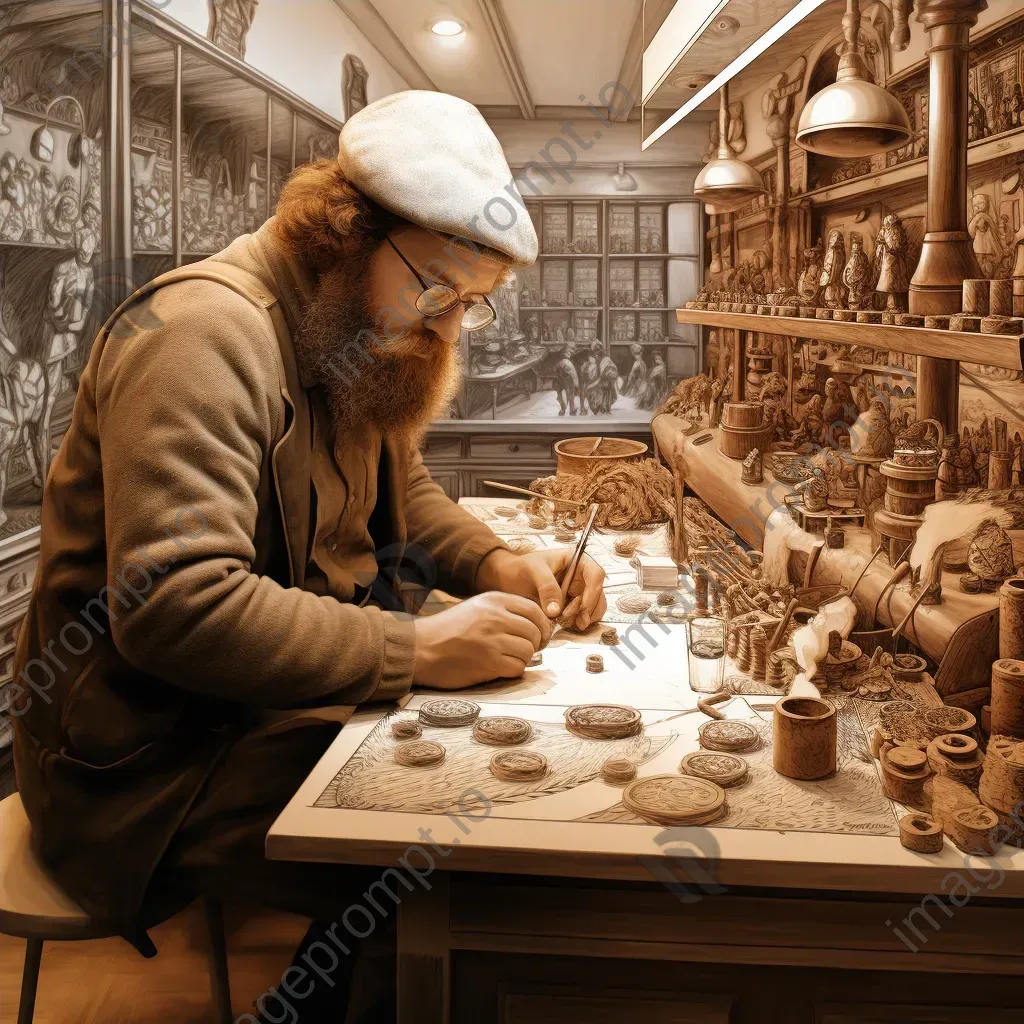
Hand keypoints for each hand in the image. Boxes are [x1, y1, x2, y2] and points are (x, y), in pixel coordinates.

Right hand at [412, 591, 552, 689]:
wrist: (420, 647)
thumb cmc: (447, 629)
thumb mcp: (476, 607)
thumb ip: (504, 610)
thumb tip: (535, 624)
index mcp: (494, 600)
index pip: (534, 610)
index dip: (543, 625)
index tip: (540, 635)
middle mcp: (496, 617)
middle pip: (535, 631)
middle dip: (536, 644)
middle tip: (528, 650)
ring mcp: (492, 640)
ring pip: (529, 651)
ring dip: (524, 658)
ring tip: (510, 659)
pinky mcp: (489, 662)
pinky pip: (518, 667)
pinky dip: (514, 670)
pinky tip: (502, 668)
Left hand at [475, 547, 606, 630]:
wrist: (506, 579)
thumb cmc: (519, 567)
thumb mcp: (533, 571)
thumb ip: (547, 588)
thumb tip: (556, 611)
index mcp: (575, 560)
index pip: (596, 574)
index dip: (594, 591)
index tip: (583, 606)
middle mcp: (580, 576)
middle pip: (597, 594)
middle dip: (586, 609)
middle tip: (567, 619)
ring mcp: (577, 591)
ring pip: (593, 607)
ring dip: (583, 618)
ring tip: (564, 623)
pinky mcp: (570, 606)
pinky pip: (582, 616)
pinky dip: (577, 622)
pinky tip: (565, 625)